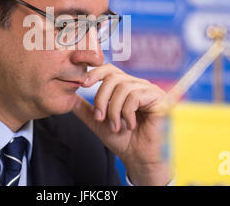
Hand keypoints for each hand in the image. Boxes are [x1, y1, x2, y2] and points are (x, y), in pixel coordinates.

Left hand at [72, 64, 171, 185]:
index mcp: (125, 87)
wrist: (138, 159)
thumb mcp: (98, 122)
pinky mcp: (160, 99)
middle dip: (101, 98)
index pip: (109, 70)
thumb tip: (69, 97)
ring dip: (114, 110)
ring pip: (123, 87)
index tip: (82, 84)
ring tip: (115, 127)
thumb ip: (85, 109)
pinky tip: (130, 125)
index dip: (95, 73)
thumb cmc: (122, 141)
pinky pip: (135, 96)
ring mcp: (150, 91)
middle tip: (99, 118)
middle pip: (113, 77)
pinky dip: (127, 113)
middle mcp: (138, 85)